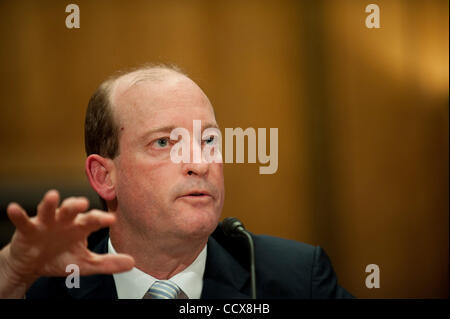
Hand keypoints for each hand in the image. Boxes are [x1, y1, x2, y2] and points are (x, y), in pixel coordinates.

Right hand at [0, 190, 134, 297]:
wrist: (33, 264)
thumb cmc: (62, 258)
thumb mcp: (86, 264)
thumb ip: (108, 263)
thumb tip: (133, 263)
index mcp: (81, 227)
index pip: (93, 220)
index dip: (102, 219)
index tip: (112, 219)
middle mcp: (65, 220)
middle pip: (72, 209)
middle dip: (76, 205)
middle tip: (83, 202)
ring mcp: (46, 222)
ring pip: (49, 210)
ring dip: (49, 203)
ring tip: (52, 196)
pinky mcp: (28, 229)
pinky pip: (23, 220)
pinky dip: (18, 214)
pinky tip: (14, 209)